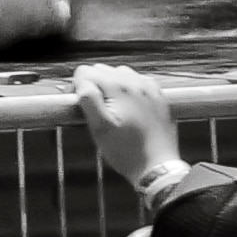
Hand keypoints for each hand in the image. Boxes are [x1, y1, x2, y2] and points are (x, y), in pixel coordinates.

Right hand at [73, 63, 182, 193]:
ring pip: (121, 73)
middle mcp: (136, 83)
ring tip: (110, 107)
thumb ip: (88, 100)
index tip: (78, 103)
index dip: (77, 86)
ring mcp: (150, 89)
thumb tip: (81, 83)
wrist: (158, 167)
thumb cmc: (127, 152)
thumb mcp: (100, 129)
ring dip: (111, 84)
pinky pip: (139, 81)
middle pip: (103, 69)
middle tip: (93, 108)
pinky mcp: (159, 97)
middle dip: (93, 84)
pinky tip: (128, 105)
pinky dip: (129, 88)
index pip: (86, 71)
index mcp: (119, 88)